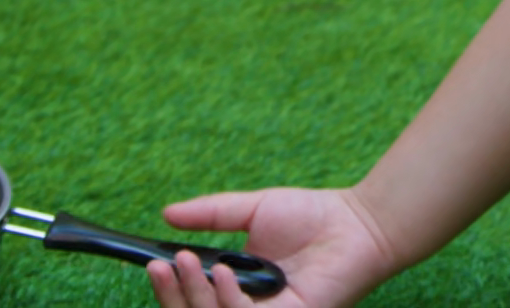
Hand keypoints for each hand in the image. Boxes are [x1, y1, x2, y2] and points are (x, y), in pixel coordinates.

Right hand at [145, 187, 398, 307]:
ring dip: (195, 296)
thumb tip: (166, 214)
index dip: (171, 290)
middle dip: (172, 298)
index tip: (153, 264)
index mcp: (237, 288)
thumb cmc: (310, 216)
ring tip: (187, 262)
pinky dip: (230, 300)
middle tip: (157, 268)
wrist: (357, 221)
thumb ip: (210, 215)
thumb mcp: (251, 211)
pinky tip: (225, 273)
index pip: (193, 301)